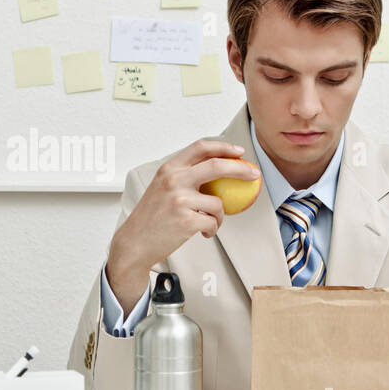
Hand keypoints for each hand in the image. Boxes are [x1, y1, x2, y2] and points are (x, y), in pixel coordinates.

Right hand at [107, 140, 259, 310]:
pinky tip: (202, 233)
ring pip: (218, 203)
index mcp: (169, 169)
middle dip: (241, 169)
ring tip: (207, 222)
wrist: (135, 242)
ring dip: (218, 216)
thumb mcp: (162, 188)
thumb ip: (184, 176)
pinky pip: (213, 223)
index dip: (224, 147)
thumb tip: (217, 169)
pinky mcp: (187, 221)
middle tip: (253, 175)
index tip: (239, 152)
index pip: (200, 148)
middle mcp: (174, 180)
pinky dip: (212, 230)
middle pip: (217, 166)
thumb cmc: (150, 217)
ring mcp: (180, 200)